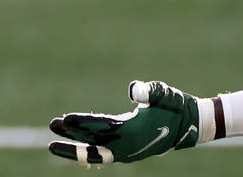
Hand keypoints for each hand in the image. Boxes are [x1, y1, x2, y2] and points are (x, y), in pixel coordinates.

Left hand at [49, 80, 203, 167]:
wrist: (191, 125)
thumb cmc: (175, 105)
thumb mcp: (163, 93)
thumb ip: (148, 91)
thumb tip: (133, 90)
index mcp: (132, 131)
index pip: (100, 128)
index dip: (82, 123)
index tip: (64, 119)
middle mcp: (127, 145)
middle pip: (92, 144)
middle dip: (71, 137)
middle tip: (51, 127)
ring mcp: (127, 150)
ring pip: (95, 151)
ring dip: (75, 145)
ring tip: (55, 136)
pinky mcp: (127, 149)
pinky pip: (102, 152)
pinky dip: (87, 149)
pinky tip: (75, 143)